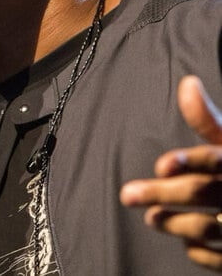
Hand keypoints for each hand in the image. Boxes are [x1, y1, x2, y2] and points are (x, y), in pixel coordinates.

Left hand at [121, 76, 221, 269]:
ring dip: (173, 223)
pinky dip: (198, 249)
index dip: (190, 161)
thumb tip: (187, 83)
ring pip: (208, 228)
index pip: (216, 160)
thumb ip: (208, 119)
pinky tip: (187, 240)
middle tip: (128, 194)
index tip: (161, 165)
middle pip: (204, 193)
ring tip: (151, 217)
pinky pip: (219, 258)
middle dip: (163, 193)